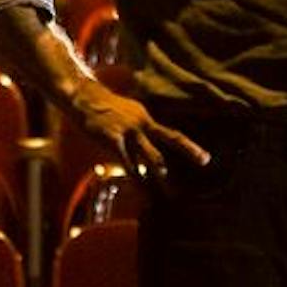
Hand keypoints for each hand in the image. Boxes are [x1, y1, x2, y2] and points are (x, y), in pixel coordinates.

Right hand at [69, 83, 209, 188]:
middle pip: (170, 136)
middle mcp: (142, 122)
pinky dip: (137, 178)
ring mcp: (128, 131)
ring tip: (169, 187)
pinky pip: (129, 164)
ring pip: (151, 155)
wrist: (80, 97)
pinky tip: (143, 189)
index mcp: (146, 117)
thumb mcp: (125, 115)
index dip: (187, 146)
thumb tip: (143, 151)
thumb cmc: (101, 109)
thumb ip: (136, 130)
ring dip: (161, 172)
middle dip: (189, 149)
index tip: (204, 158)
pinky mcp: (113, 140)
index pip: (170, 134)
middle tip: (206, 160)